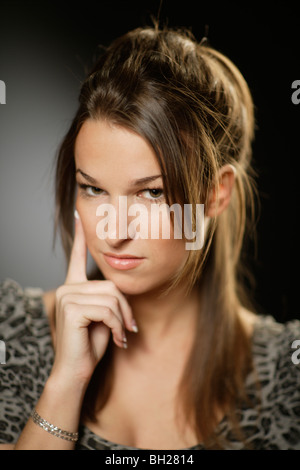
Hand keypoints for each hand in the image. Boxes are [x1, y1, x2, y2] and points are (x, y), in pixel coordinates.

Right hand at [50, 211, 136, 386]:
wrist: (76, 370)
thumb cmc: (90, 344)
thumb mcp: (104, 317)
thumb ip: (108, 299)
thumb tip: (120, 290)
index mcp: (74, 287)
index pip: (77, 257)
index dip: (79, 237)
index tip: (79, 216)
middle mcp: (68, 287)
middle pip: (111, 285)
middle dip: (125, 309)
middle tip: (128, 329)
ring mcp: (67, 296)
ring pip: (112, 298)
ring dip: (123, 320)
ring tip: (121, 335)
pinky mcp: (72, 308)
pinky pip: (108, 310)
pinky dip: (118, 326)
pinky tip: (117, 339)